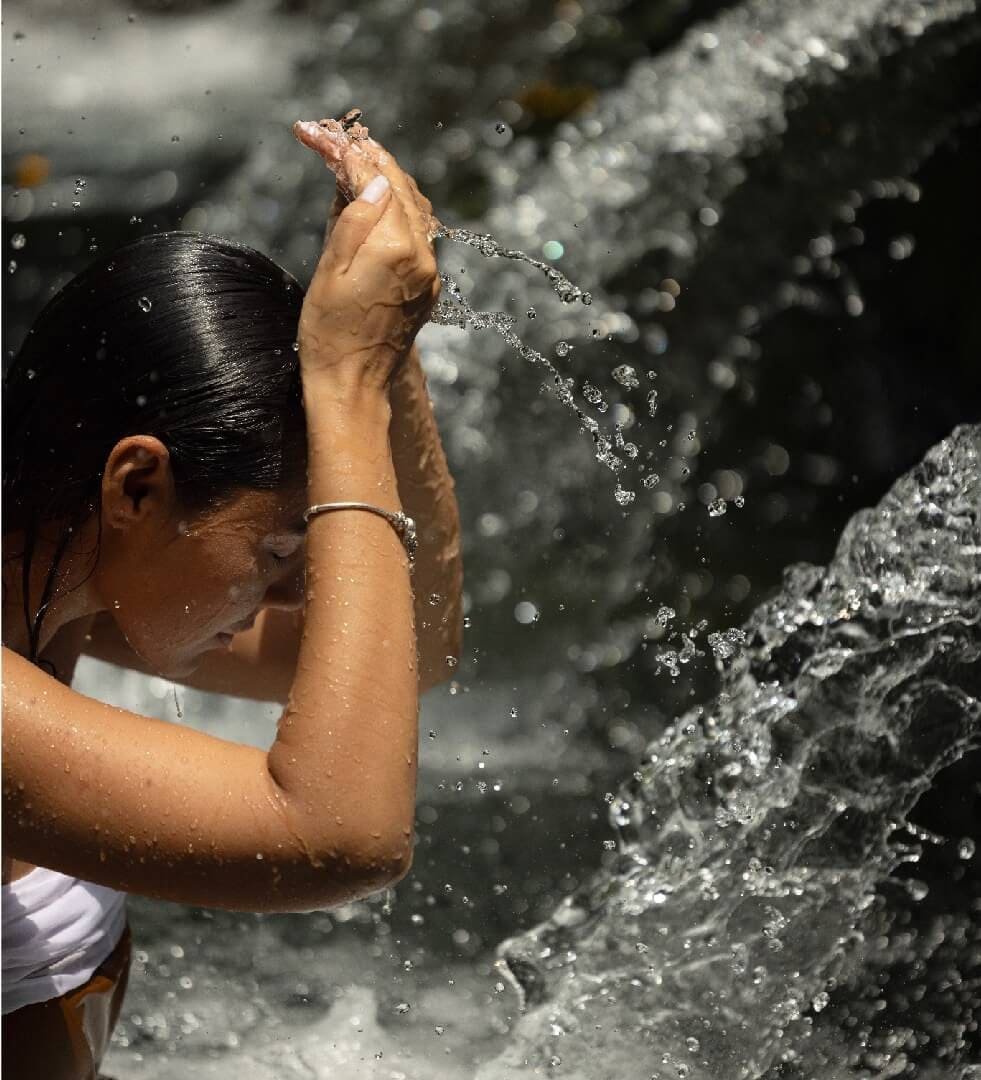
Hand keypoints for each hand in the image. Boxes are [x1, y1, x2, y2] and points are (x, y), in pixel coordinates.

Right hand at [293, 115, 440, 397]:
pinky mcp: (427, 288)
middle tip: (334, 140)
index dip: (345, 154)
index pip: (374, 181)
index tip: (315, 135)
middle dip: (368, 159)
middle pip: (401, 189)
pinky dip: (396, 210)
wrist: (352, 386)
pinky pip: (417, 235)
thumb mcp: (329, 271)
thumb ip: (354, 219)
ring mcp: (429, 274)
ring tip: (353, 162)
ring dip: (385, 180)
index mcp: (396, 249)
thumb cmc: (330, 336)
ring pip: (413, 209)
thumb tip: (374, 179)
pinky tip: (375, 202)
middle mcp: (422, 257)